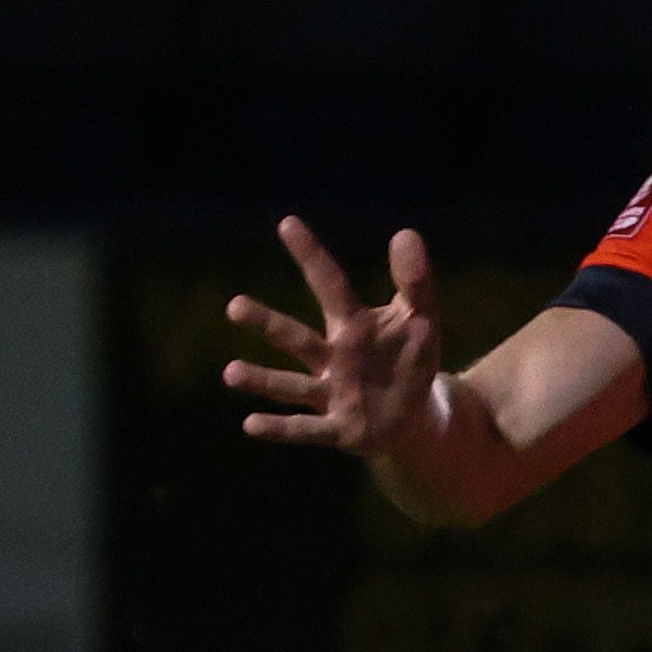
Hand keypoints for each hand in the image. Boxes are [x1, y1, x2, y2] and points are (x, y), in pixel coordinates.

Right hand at [220, 217, 451, 462]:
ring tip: (230, 372)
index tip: (287, 222)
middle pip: (296, 339)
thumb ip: (414, 282)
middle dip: (267, 323)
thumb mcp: (421, 320)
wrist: (414, 417)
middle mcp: (332, 358)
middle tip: (234, 306)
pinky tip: (250, 425)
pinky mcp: (340, 428)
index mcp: (353, 327)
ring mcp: (331, 394)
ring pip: (292, 386)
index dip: (312, 255)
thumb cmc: (407, 362)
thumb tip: (406, 232)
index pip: (330, 285)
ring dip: (262, 380)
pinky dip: (281, 428)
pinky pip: (307, 429)